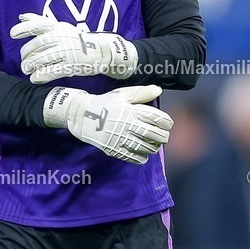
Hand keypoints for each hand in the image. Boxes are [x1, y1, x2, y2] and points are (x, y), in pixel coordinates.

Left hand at [10, 13, 137, 82]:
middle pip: (38, 45)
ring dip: (31, 65)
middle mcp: (62, 38)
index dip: (24, 29)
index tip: (13, 34)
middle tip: (23, 61)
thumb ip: (40, 22)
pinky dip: (41, 76)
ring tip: (26, 69)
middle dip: (26, 53)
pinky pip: (53, 71)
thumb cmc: (75, 39)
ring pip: (43, 58)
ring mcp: (67, 51)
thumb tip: (21, 16)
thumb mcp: (59, 27)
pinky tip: (34, 79)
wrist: (100, 51)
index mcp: (58, 27)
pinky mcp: (72, 65)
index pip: (39, 24)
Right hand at [42, 85, 172, 163]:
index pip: (158, 119)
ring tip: (153, 144)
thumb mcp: (122, 94)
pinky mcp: (114, 150)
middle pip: (156, 135)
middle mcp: (128, 125)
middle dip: (164, 136)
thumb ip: (141, 93)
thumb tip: (158, 90)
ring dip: (154, 147)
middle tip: (163, 136)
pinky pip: (134, 158)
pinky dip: (142, 157)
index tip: (167, 124)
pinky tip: (142, 153)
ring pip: (147, 148)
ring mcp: (121, 138)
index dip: (167, 123)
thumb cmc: (105, 103)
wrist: (82, 116)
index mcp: (132, 110)